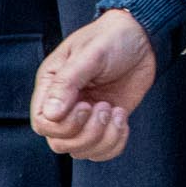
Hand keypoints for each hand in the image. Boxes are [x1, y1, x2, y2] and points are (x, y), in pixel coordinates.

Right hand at [31, 9, 155, 160]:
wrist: (143, 36)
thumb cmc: (112, 37)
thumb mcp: (90, 54)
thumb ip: (68, 82)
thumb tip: (50, 114)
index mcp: (51, 86)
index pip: (42, 124)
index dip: (65, 124)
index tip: (88, 105)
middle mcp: (64, 105)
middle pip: (59, 143)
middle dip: (87, 134)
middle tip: (105, 107)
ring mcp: (85, 116)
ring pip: (80, 150)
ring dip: (102, 139)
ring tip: (115, 112)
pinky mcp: (106, 122)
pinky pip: (101, 150)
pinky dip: (114, 144)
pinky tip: (122, 119)